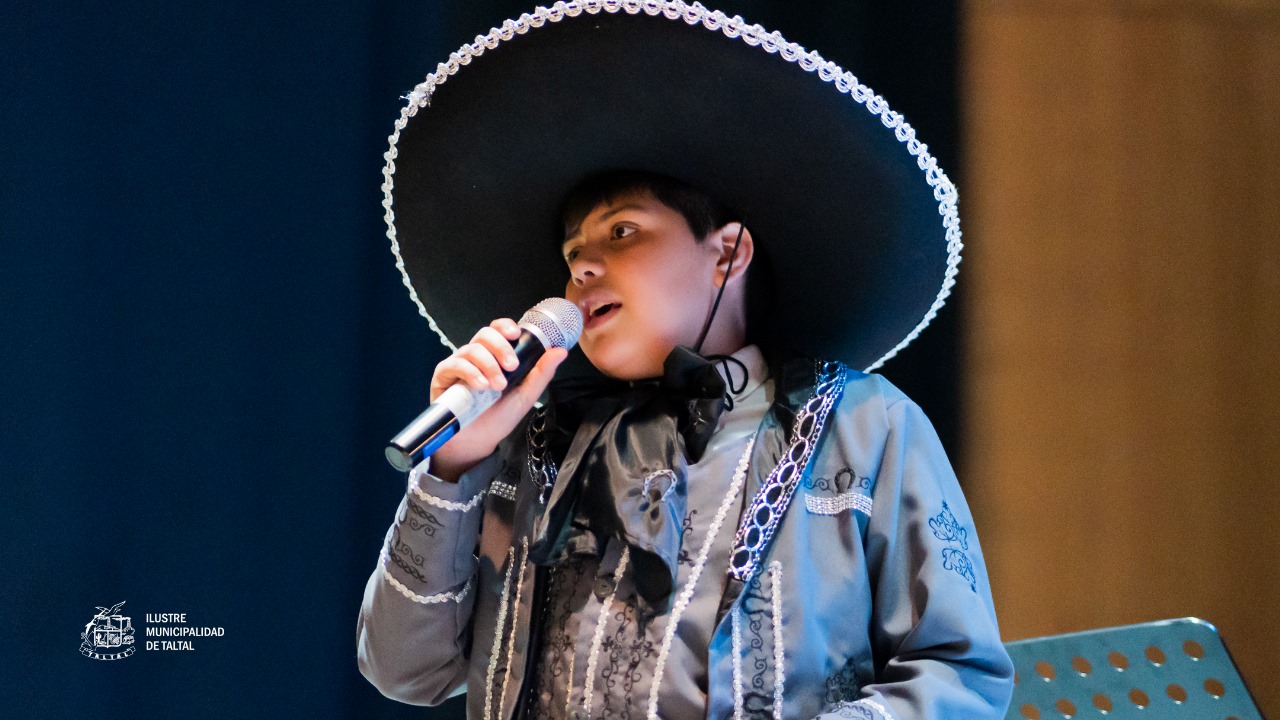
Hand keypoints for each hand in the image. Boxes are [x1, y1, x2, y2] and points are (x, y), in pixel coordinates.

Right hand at [427, 318, 567, 481]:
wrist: (478, 441)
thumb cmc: (499, 417)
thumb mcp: (525, 395)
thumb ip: (541, 373)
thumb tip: (560, 351)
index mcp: (496, 356)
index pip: (498, 329)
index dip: (505, 326)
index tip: (516, 335)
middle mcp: (476, 356)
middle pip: (485, 334)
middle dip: (501, 347)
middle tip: (512, 367)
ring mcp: (459, 364)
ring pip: (472, 349)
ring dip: (488, 365)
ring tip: (496, 387)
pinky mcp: (443, 376)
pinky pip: (455, 363)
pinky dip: (470, 372)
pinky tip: (480, 386)